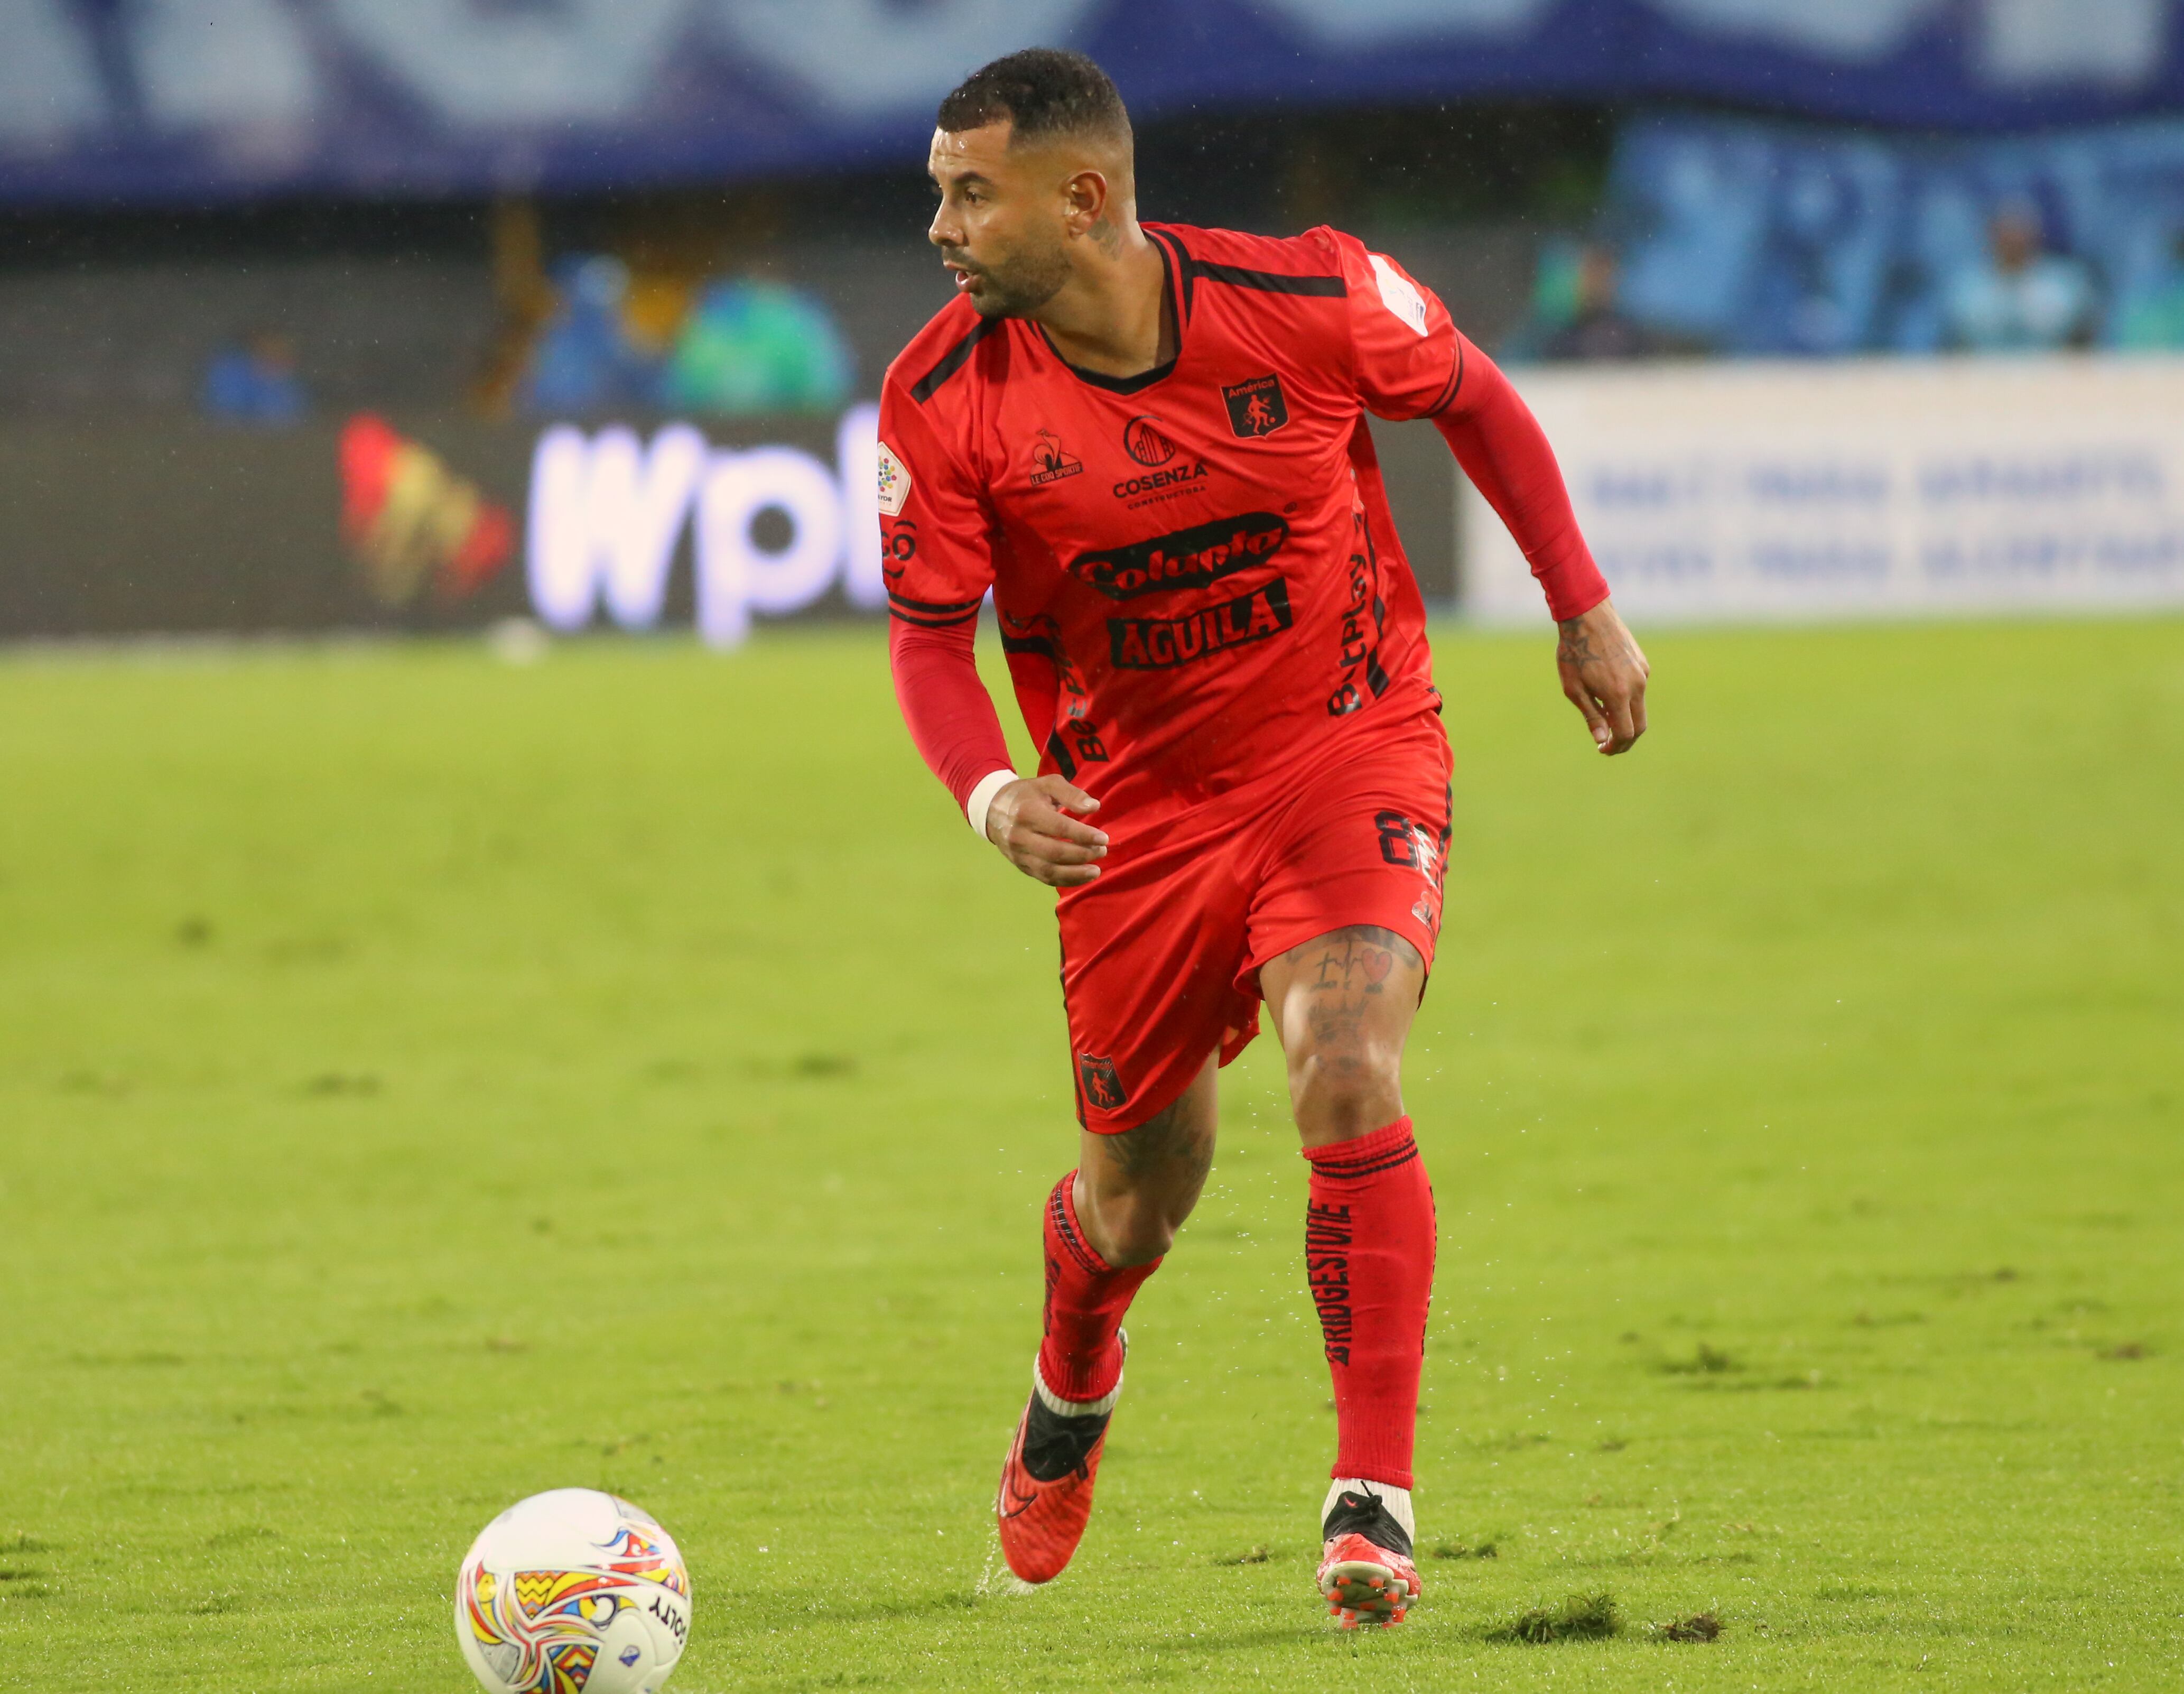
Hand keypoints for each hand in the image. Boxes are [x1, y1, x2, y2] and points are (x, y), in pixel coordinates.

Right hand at [986, 775, 1108, 886]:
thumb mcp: (1047, 784)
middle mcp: (1020, 836)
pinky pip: (1044, 878)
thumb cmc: (1026, 795)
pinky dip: (1065, 880)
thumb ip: (1072, 793)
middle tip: (1102, 851)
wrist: (993, 810)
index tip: (1103, 838)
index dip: (1084, 835)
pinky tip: (1082, 877)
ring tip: (1096, 870)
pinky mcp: (1021, 866)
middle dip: (1083, 854)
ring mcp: (1018, 854)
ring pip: (1048, 870)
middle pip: (1055, 852)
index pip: (1059, 828)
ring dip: (1076, 874)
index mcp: (1027, 812)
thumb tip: (1094, 807)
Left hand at [1556, 599, 1649, 754]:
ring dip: (1626, 718)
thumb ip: (1591, 716)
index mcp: (1619, 694)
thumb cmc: (1574, 653)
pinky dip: (1628, 700)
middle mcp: (1637, 685)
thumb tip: (1602, 740)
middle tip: (1609, 745)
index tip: (1603, 749)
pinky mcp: (1642, 663)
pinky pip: (1639, 688)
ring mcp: (1642, 673)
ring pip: (1640, 707)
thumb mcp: (1574, 689)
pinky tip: (1609, 693)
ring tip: (1604, 718)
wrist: (1587, 616)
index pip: (1626, 733)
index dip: (1616, 746)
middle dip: (1626, 740)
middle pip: (1640, 725)